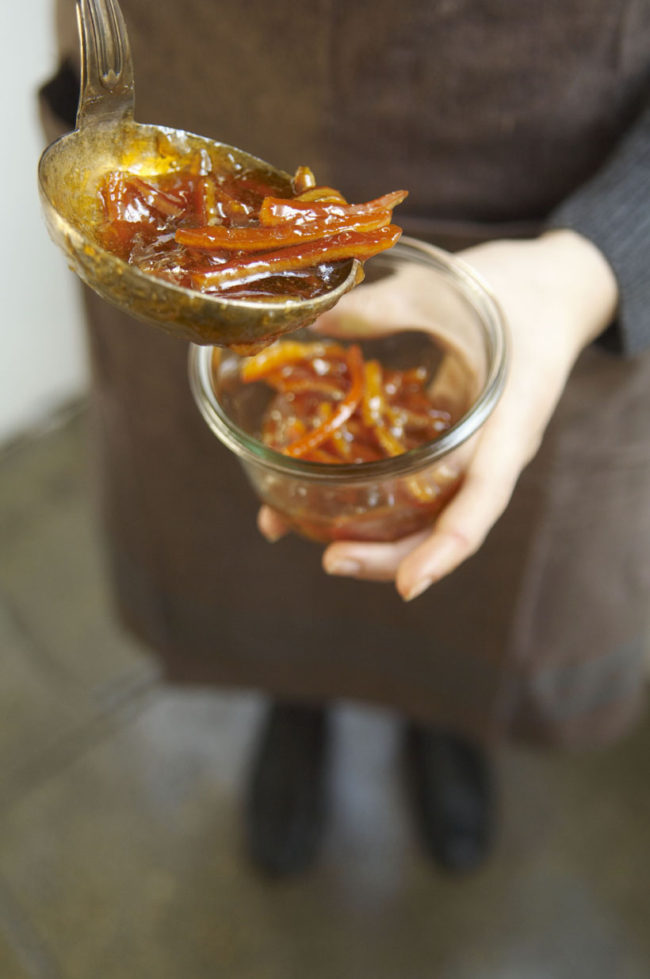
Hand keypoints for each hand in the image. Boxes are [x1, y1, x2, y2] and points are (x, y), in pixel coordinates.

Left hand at [259, 230, 617, 599]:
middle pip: (446, 524)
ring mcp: (469, 452)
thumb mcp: (455, 289)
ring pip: (424, 514)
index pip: (484, 497)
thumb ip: (391, 305)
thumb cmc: (517, 290)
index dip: (446, 547)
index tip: (408, 586)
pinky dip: (368, 497)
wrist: (550, 290)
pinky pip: (412, 484)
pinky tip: (313, 492)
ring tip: (301, 532)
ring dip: (371, 535)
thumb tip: (318, 319)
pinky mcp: (446, 443)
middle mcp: (490, 451)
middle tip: (329, 560)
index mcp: (509, 422)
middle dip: (389, 555)